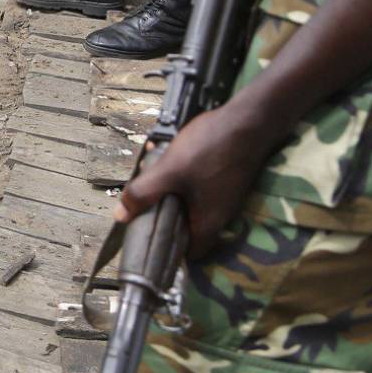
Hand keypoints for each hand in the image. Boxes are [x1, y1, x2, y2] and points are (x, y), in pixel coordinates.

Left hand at [115, 92, 280, 259]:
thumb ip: (144, 194)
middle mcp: (221, 216)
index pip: (187, 253)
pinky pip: (198, 185)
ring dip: (170, 189)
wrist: (250, 119)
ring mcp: (225, 197)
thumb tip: (121, 216)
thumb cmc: (211, 148)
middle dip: (162, 210)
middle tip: (145, 197)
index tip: (146, 232)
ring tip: (153, 171)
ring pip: (190, 202)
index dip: (165, 247)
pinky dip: (182, 175)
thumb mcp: (170, 171)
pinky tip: (171, 155)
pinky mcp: (226, 178)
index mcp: (209, 223)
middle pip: (186, 225)